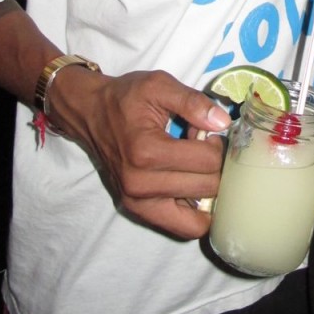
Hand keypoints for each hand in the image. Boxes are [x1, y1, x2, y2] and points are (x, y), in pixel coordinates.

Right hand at [48, 67, 230, 238]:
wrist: (91, 113)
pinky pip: (182, 228)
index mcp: (146, 152)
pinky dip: (195, 211)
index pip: (207, 161)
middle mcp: (140, 185)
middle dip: (213, 165)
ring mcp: (137, 203)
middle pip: (206, 188)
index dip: (216, 144)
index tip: (204, 131)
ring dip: (206, 190)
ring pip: (197, 218)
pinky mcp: (137, 212)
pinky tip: (190, 183)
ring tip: (195, 166)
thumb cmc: (125, 98)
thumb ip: (192, 102)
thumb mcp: (158, 85)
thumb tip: (223, 122)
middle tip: (200, 148)